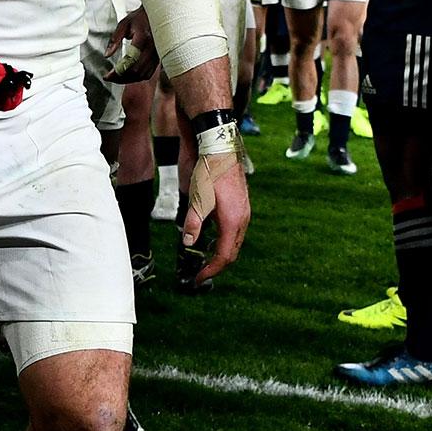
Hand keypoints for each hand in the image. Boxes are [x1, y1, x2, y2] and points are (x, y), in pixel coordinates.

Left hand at [104, 4, 160, 82]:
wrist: (159, 14)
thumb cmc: (140, 17)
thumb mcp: (124, 24)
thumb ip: (114, 40)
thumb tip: (107, 55)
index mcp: (142, 38)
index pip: (129, 61)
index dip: (117, 71)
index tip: (107, 76)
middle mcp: (152, 48)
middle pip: (135, 71)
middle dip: (121, 78)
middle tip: (110, 78)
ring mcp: (157, 54)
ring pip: (142, 74)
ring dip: (128, 79)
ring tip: (117, 78)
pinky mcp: (158, 58)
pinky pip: (148, 73)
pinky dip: (137, 78)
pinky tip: (128, 75)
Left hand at [183, 150, 249, 281]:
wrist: (223, 152)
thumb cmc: (210, 174)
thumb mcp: (197, 200)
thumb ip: (193, 223)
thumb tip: (187, 243)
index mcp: (232, 223)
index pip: (223, 257)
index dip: (211, 270)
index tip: (199, 278)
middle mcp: (242, 221)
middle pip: (231, 253)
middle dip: (216, 266)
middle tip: (200, 272)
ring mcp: (244, 214)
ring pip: (234, 243)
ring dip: (221, 253)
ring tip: (205, 258)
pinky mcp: (242, 207)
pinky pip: (235, 232)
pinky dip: (224, 241)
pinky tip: (212, 237)